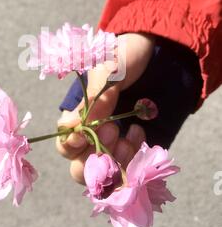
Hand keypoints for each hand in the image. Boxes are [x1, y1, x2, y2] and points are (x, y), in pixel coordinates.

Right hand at [56, 33, 154, 183]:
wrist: (161, 52)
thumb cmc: (126, 55)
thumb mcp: (109, 69)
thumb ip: (94, 97)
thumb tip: (75, 124)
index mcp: (79, 116)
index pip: (65, 144)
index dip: (71, 144)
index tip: (84, 133)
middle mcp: (94, 136)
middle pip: (81, 167)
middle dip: (95, 155)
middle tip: (111, 129)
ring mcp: (117, 145)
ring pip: (106, 174)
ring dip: (116, 162)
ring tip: (129, 134)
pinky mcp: (138, 149)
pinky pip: (131, 169)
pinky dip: (135, 160)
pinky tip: (139, 133)